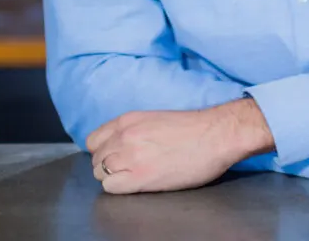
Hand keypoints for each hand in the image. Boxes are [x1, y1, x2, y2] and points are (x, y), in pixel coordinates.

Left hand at [87, 108, 240, 194]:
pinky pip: (111, 187)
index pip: (94, 140)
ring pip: (100, 174)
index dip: (102, 151)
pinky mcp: (141, 177)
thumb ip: (133, 130)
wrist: (215, 135)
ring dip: (113, 177)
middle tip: (127, 169)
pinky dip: (119, 188)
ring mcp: (131, 157)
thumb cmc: (192, 128)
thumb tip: (120, 144)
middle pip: (96, 159)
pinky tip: (136, 184)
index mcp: (128, 120)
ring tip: (133, 177)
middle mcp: (125, 136)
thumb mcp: (154, 119)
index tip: (112, 156)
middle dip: (107, 166)